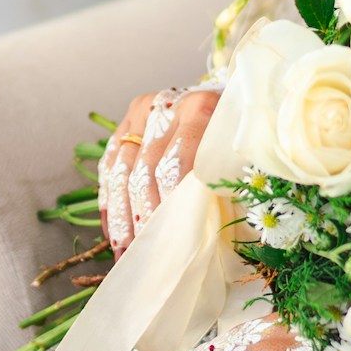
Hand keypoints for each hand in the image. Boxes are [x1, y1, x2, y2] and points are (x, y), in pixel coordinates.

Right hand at [97, 87, 221, 253]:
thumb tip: (208, 232)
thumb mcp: (241, 152)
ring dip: (121, 215)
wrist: (231, 97)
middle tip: (145, 252)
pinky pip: (109, 165)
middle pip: (144, 170)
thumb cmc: (237, 135)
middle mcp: (167, 105)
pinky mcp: (127, 120)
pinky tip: (113, 229)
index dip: (168, 204)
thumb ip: (227, 181)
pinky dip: (110, 201)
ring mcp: (143, 111)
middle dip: (143, 217)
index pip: (175, 164)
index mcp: (201, 109)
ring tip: (124, 250)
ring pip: (121, 170)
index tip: (169, 238)